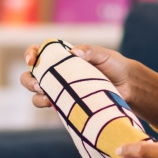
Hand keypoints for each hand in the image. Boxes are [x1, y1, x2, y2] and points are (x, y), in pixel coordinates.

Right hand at [20, 42, 141, 104]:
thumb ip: (89, 51)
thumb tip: (73, 52)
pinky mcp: (67, 105)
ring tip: (48, 98)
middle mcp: (57, 73)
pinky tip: (57, 106)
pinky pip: (51, 107)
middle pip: (30, 76)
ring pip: (36, 95)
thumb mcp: (103, 54)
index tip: (32, 61)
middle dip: (29, 81)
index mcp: (62, 57)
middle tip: (39, 85)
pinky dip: (50, 107)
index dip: (30, 54)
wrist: (128, 86)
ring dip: (37, 97)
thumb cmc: (115, 65)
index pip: (38, 52)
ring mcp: (60, 90)